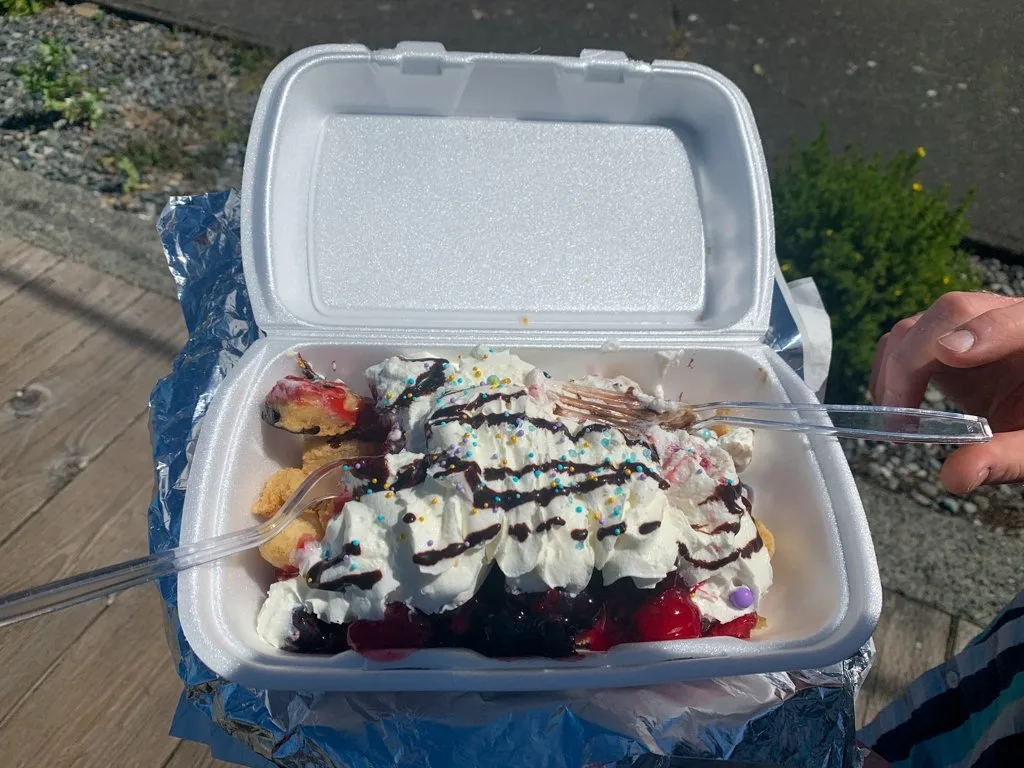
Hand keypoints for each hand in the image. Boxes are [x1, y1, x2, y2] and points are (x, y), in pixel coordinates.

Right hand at [870, 291, 1023, 493]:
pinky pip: (907, 340)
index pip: (1011, 319)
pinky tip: (897, 406)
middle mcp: (1003, 318)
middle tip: (898, 417)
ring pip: (919, 325)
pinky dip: (892, 370)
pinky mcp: (945, 338)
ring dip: (895, 369)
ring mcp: (970, 324)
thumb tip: (953, 476)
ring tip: (895, 419)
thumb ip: (1004, 458)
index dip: (981, 332)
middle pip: (950, 314)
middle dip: (912, 361)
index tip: (950, 356)